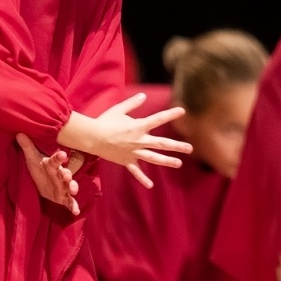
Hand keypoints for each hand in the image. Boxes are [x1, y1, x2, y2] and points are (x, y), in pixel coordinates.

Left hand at [17, 133, 80, 214]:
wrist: (45, 183)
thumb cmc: (40, 169)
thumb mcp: (32, 160)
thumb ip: (27, 147)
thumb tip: (19, 132)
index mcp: (52, 166)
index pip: (55, 161)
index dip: (58, 158)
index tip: (62, 154)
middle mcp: (60, 175)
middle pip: (65, 173)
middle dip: (67, 174)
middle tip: (66, 175)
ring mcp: (63, 186)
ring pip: (70, 186)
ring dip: (73, 188)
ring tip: (73, 191)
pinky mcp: (64, 197)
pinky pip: (70, 201)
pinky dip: (73, 206)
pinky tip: (76, 212)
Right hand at [58, 94, 192, 188]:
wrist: (90, 137)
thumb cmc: (104, 121)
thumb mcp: (118, 109)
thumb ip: (132, 104)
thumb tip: (143, 96)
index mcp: (138, 126)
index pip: (158, 119)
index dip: (170, 114)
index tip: (183, 111)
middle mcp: (139, 140)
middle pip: (162, 143)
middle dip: (177, 146)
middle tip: (190, 148)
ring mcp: (133, 152)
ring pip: (153, 158)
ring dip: (167, 161)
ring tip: (179, 164)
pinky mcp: (126, 161)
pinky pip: (136, 171)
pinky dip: (143, 178)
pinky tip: (150, 185)